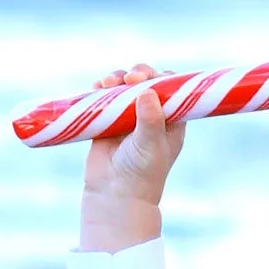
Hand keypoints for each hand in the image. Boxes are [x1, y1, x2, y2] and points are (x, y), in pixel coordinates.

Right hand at [84, 63, 185, 206]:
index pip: (172, 91)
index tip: (147, 78)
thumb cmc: (141, 173)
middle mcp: (153, 118)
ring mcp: (130, 118)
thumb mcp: (150, 145)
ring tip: (107, 83)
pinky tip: (96, 87)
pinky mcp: (109, 120)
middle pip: (148, 83)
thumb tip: (147, 91)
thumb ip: (151, 119)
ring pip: (125, 87)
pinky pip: (106, 96)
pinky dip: (101, 88)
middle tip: (128, 79)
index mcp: (171, 124)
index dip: (161, 79)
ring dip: (116, 78)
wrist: (115, 194)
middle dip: (137, 75)